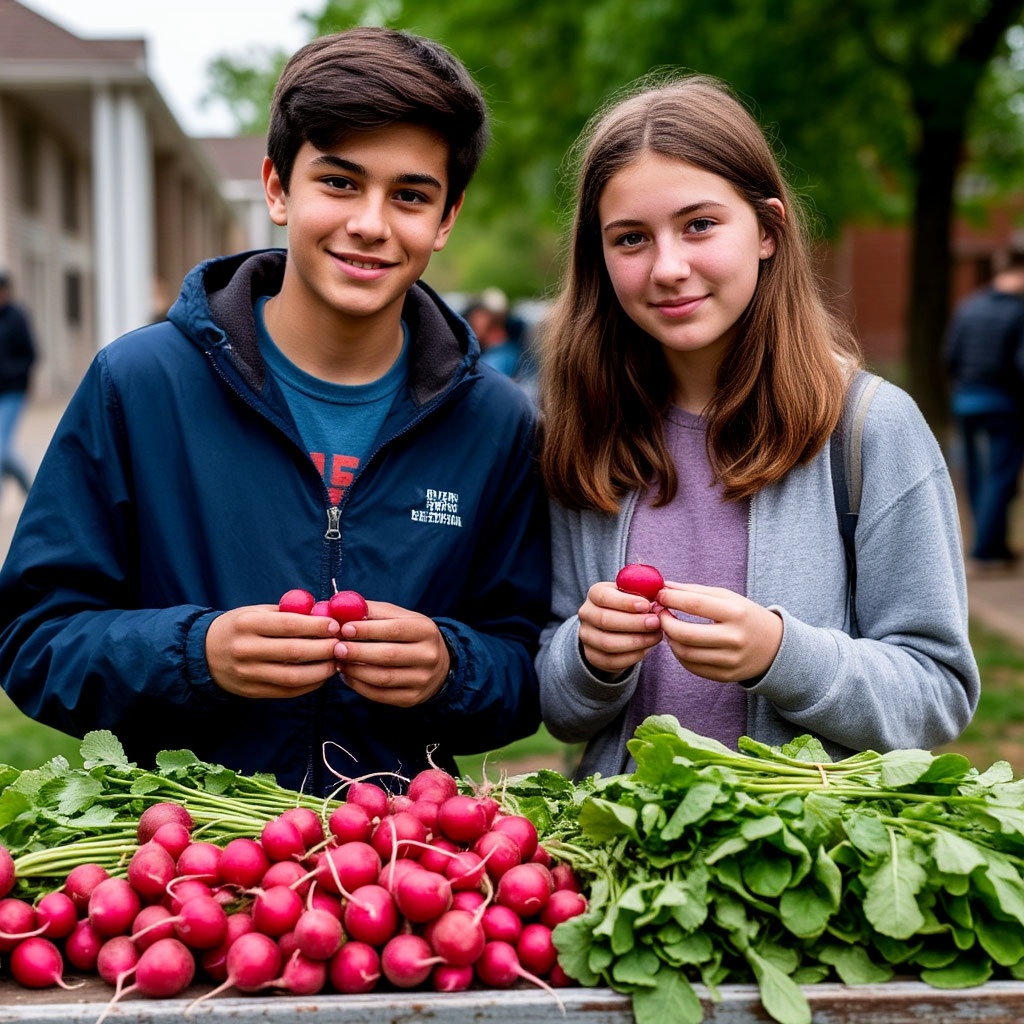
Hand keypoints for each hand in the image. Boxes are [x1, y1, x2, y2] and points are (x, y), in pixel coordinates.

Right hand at [206, 604, 341, 697]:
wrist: (203, 654)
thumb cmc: (239, 627)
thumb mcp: (255, 612)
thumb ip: (287, 612)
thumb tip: (325, 611)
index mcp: (247, 624)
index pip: (288, 625)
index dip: (316, 626)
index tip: (335, 626)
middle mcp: (246, 650)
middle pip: (294, 652)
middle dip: (324, 648)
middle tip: (343, 644)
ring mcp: (248, 674)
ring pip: (293, 677)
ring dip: (321, 671)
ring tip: (337, 661)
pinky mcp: (252, 692)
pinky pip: (287, 692)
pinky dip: (310, 685)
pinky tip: (322, 675)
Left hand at [333, 602, 449, 706]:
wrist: (437, 665)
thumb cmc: (408, 636)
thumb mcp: (399, 618)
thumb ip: (373, 612)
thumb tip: (341, 609)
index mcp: (426, 631)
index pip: (395, 630)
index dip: (368, 630)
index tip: (344, 628)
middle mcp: (428, 656)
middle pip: (389, 655)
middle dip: (358, 652)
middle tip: (336, 648)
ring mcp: (421, 680)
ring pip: (383, 678)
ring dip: (355, 671)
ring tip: (338, 662)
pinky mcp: (412, 698)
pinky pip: (380, 695)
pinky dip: (359, 686)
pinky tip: (347, 676)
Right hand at [577, 581, 662, 676]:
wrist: (615, 627)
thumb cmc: (629, 605)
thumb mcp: (634, 593)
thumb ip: (644, 592)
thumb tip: (660, 596)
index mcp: (595, 593)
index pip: (604, 596)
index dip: (625, 602)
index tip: (647, 605)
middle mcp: (586, 614)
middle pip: (605, 620)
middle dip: (634, 623)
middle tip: (656, 623)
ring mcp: (586, 637)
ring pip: (608, 643)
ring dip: (636, 641)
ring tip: (656, 636)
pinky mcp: (593, 656)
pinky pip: (612, 660)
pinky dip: (632, 656)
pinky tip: (646, 649)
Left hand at [656, 583, 782, 681]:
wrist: (775, 646)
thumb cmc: (745, 616)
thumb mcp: (727, 597)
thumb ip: (695, 591)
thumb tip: (664, 587)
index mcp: (736, 613)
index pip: (694, 604)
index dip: (671, 599)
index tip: (660, 595)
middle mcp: (734, 638)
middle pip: (685, 633)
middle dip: (665, 622)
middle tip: (659, 613)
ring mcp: (730, 660)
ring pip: (684, 653)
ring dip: (670, 639)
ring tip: (669, 628)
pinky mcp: (726, 676)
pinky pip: (692, 667)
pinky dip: (680, 654)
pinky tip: (681, 643)